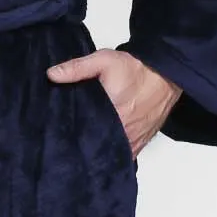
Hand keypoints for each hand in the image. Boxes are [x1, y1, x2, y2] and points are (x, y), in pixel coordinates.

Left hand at [45, 48, 181, 158]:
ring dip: (97, 152)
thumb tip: (51, 75)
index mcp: (110, 116)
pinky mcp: (140, 143)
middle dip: (82, 147)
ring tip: (81, 149)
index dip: (70, 139)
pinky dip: (112, 154)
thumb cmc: (135, 68)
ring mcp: (133, 141)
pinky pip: (124, 156)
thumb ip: (77, 68)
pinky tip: (101, 151)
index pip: (84, 136)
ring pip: (109, 155)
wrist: (165, 74)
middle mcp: (123, 133)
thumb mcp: (103, 61)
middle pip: (95, 148)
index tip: (58, 138)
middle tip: (66, 144)